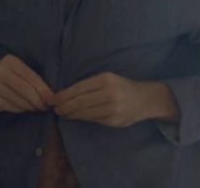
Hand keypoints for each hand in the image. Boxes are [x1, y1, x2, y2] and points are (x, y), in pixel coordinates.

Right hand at [0, 54, 53, 112]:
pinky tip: (25, 109)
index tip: (51, 98)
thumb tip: (49, 94)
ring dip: (31, 106)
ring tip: (37, 108)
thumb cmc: (3, 76)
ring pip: (19, 99)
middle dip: (38, 100)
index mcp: (10, 61)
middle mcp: (0, 72)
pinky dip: (21, 109)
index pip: (31, 76)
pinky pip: (12, 107)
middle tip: (45, 107)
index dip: (43, 88)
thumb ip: (29, 78)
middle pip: (25, 89)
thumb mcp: (15, 70)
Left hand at [53, 72, 179, 127]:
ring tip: (62, 113)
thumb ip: (91, 85)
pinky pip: (93, 119)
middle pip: (80, 101)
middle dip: (64, 106)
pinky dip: (82, 118)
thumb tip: (66, 94)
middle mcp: (109, 93)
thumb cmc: (123, 87)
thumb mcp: (109, 79)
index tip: (53, 99)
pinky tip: (75, 117)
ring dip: (71, 114)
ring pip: (85, 112)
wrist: (145, 99)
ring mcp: (112, 108)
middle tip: (55, 108)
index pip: (79, 88)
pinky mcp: (114, 120)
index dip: (64, 95)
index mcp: (106, 79)